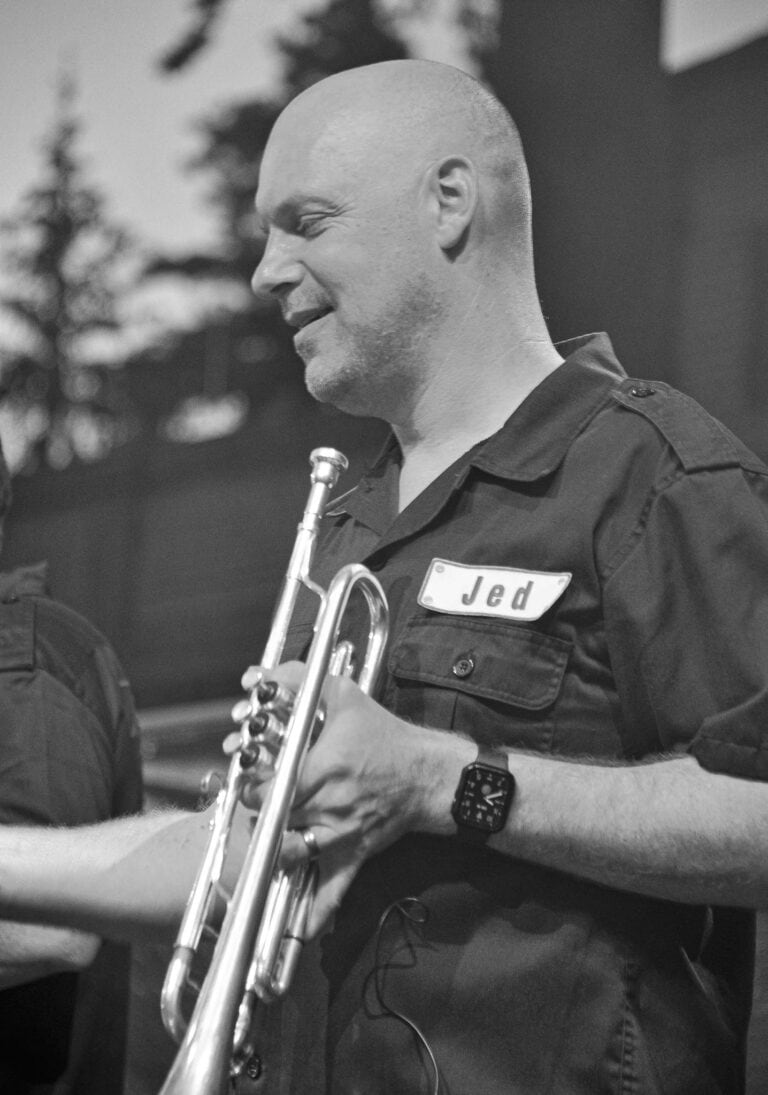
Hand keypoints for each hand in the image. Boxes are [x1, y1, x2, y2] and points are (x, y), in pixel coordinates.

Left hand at [239, 661, 465, 935]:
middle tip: (253, 800)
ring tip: (263, 842)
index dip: (251, 783)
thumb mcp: (346, 698)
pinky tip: (298, 930)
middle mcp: (328, 806)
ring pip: (294, 855)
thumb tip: (261, 673)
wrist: (428, 774)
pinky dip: (315, 913)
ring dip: (274, 852)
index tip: (246, 773)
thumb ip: (301, 681)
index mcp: (324, 770)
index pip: (271, 786)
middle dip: (258, 812)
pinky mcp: (353, 855)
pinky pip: (333, 890)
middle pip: (276, 820)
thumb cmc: (385, 736)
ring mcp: (340, 835)